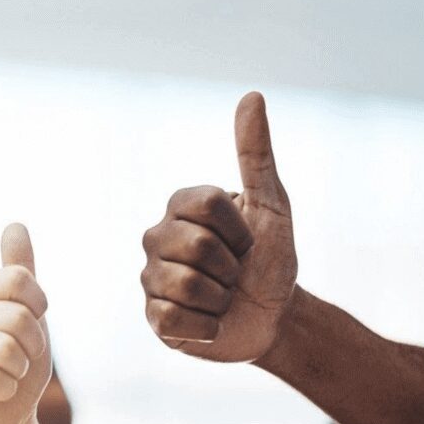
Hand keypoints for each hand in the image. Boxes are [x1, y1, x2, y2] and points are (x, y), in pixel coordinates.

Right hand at [0, 224, 50, 423]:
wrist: (6, 418)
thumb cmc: (17, 364)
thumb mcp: (29, 315)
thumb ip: (21, 272)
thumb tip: (15, 224)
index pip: (19, 280)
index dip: (40, 307)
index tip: (34, 325)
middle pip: (17, 317)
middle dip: (33, 346)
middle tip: (21, 360)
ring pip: (6, 349)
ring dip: (20, 370)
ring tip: (8, 375)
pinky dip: (6, 391)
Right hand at [141, 91, 295, 361]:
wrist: (273, 318)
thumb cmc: (271, 259)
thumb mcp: (271, 205)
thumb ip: (255, 154)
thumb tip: (252, 96)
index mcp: (180, 208)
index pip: (207, 206)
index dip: (240, 230)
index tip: (247, 241)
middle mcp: (156, 239)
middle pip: (198, 247)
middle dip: (232, 266)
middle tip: (236, 274)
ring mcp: (150, 279)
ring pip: (186, 286)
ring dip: (221, 299)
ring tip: (223, 298)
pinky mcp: (153, 318)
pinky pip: (174, 319)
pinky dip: (206, 327)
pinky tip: (210, 323)